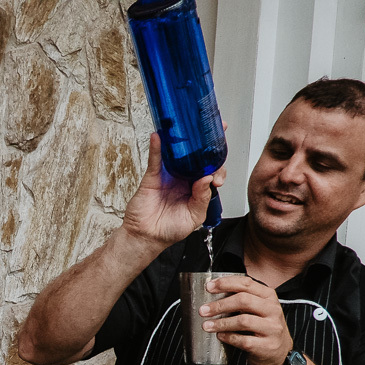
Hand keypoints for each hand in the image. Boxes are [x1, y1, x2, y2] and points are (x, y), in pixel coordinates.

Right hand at [121, 133, 225, 250]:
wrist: (146, 237)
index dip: (218, 166)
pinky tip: (160, 138)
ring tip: (193, 127)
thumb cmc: (169, 230)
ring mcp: (168, 176)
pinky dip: (157, 148)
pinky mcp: (152, 177)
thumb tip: (207, 178)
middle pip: (198, 157)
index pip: (211, 170)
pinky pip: (155, 160)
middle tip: (217, 132)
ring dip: (184, 140)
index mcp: (197, 188)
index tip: (218, 171)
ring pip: (178, 154)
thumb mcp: (194, 216)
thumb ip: (203, 198)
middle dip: (208, 144)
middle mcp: (184, 179)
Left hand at [201, 275, 292, 364]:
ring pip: (243, 321)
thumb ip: (241, 300)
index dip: (225, 283)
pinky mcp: (267, 346)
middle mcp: (273, 310)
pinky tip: (220, 336)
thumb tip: (210, 293)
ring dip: (221, 323)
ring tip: (206, 325)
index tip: (208, 287)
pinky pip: (243, 340)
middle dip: (220, 305)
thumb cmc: (262, 327)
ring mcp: (272, 328)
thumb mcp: (257, 309)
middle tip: (203, 310)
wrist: (278, 352)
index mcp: (268, 296)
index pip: (246, 284)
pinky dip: (228, 337)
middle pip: (243, 301)